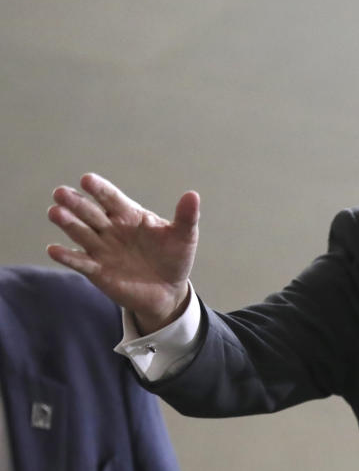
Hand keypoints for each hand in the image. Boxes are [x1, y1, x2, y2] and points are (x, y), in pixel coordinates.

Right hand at [47, 173, 199, 333]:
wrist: (168, 290)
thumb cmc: (174, 257)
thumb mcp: (184, 237)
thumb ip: (186, 217)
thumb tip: (193, 195)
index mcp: (130, 215)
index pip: (111, 198)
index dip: (100, 189)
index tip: (87, 180)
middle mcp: (111, 229)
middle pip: (90, 212)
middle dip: (75, 203)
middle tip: (61, 193)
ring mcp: (102, 249)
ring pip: (80, 233)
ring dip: (67, 223)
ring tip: (55, 212)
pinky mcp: (97, 270)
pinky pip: (79, 261)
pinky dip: (67, 256)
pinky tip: (54, 249)